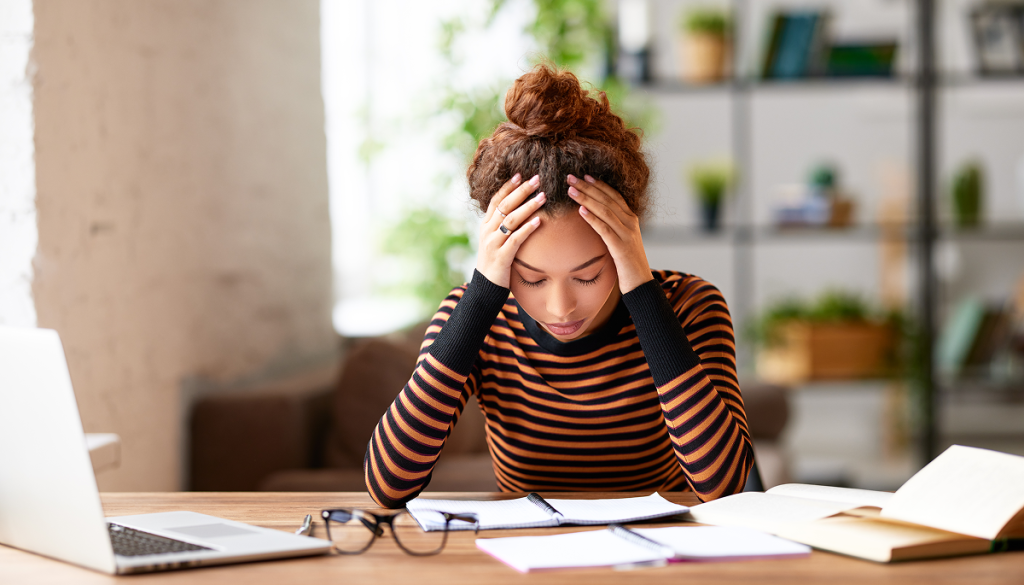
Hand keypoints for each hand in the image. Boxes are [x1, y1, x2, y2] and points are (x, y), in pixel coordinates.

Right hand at [476, 173, 546, 287]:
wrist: (486, 287)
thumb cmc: (496, 262)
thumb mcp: (496, 241)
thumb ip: (504, 226)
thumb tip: (520, 210)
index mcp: (486, 225)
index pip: (496, 200)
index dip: (508, 187)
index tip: (520, 175)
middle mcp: (487, 231)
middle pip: (505, 206)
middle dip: (521, 191)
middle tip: (537, 179)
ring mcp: (493, 243)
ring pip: (511, 220)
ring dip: (528, 207)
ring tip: (543, 196)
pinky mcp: (501, 257)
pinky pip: (515, 239)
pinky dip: (527, 229)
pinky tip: (539, 221)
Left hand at [568, 174, 651, 293]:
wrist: (641, 283)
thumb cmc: (627, 263)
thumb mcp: (621, 240)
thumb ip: (612, 227)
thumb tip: (593, 217)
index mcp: (631, 219)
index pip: (614, 196)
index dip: (598, 185)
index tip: (583, 176)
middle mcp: (631, 222)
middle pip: (607, 199)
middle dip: (587, 187)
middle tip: (570, 177)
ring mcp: (627, 234)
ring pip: (605, 211)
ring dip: (586, 199)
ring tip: (571, 190)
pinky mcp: (621, 247)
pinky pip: (605, 229)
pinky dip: (592, 219)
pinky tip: (581, 211)